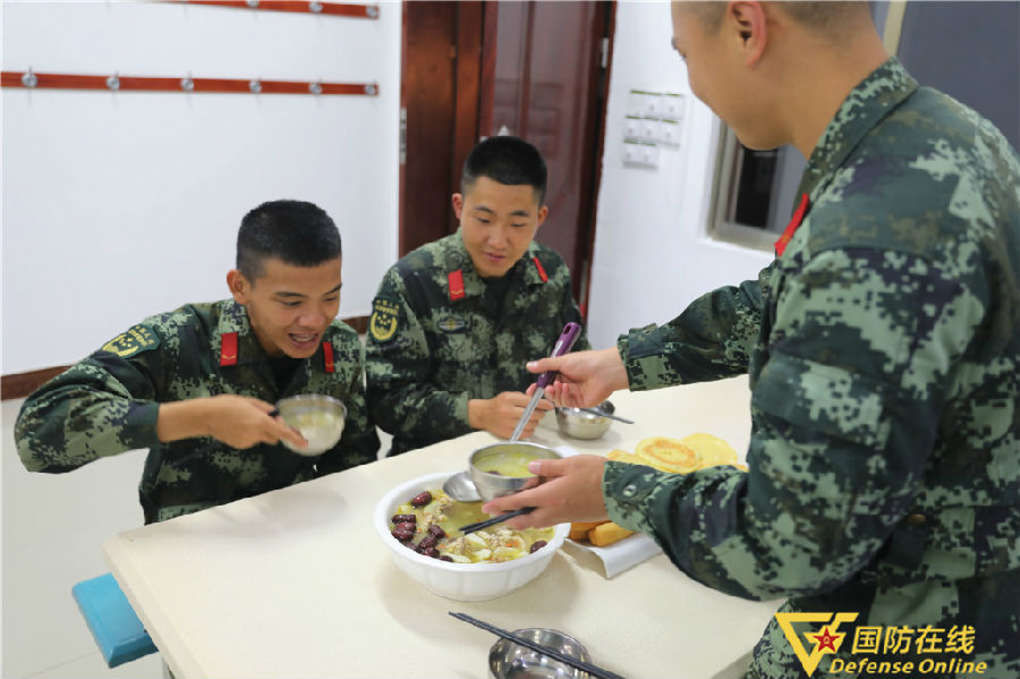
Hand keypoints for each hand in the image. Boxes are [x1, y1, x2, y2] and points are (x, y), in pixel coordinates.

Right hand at [158, 395, 307, 449]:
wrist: (207, 416)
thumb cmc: (228, 404)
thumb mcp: (249, 401)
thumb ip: (265, 409)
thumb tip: (275, 415)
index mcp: (260, 422)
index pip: (282, 432)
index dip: (294, 438)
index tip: (304, 443)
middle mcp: (256, 434)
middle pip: (274, 436)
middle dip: (275, 430)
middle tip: (267, 419)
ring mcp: (247, 441)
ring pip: (261, 438)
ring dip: (259, 431)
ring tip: (244, 420)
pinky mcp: (240, 445)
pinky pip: (251, 440)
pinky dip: (249, 434)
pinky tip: (237, 426)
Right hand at [467, 391, 553, 439]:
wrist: (483, 414)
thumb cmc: (498, 404)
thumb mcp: (510, 395)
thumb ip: (525, 397)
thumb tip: (540, 398)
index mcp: (509, 399)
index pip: (531, 402)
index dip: (543, 404)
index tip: (550, 405)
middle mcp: (508, 411)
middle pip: (533, 415)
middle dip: (540, 414)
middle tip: (540, 413)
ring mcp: (508, 424)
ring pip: (531, 425)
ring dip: (534, 422)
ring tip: (531, 419)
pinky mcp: (508, 434)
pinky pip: (526, 433)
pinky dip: (529, 430)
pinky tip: (526, 426)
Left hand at [481, 455, 609, 528]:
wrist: (621, 493)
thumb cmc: (598, 474)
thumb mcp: (570, 463)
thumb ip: (548, 466)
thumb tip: (531, 468)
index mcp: (550, 495)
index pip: (519, 502)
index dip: (501, 505)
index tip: (487, 508)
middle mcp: (554, 510)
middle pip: (525, 520)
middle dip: (509, 518)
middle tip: (497, 513)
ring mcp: (563, 516)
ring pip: (536, 522)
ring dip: (523, 518)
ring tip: (514, 511)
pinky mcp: (572, 518)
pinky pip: (548, 520)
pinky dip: (537, 517)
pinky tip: (539, 507)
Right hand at [525, 347, 628, 407]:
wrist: (605, 370)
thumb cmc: (588, 361)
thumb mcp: (562, 361)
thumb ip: (545, 365)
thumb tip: (530, 365)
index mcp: (564, 371)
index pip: (547, 381)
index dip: (539, 385)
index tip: (531, 388)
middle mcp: (568, 382)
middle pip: (551, 391)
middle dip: (545, 390)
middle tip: (542, 388)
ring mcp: (574, 393)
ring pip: (557, 398)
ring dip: (555, 393)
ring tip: (557, 385)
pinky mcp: (580, 402)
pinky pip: (566, 403)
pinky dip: (564, 396)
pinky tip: (566, 388)